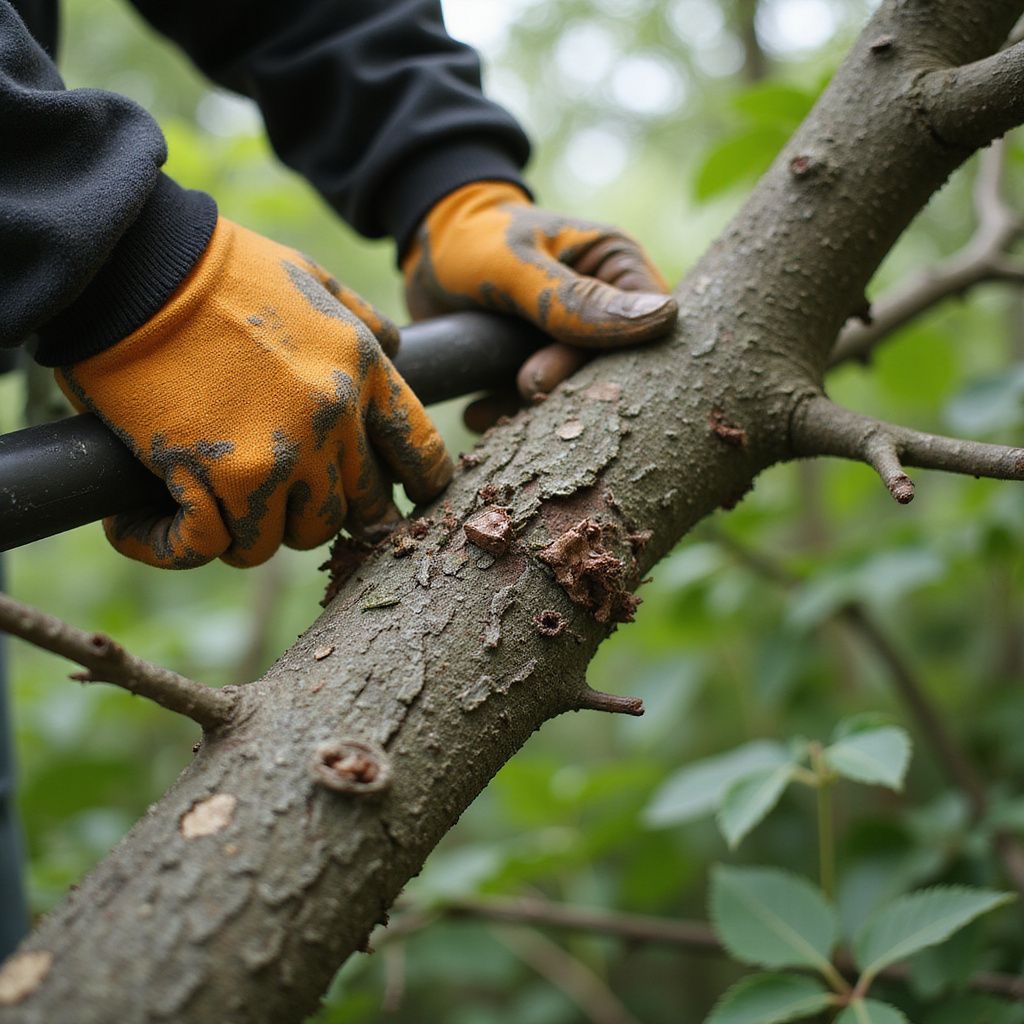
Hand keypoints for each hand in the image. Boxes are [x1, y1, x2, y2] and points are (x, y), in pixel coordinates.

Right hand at [56, 218, 452, 568]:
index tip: (404, 501)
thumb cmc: (220, 269)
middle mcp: (332, 422)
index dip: (418, 486)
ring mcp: (278, 455)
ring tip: (215, 508)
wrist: (138, 266)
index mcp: (362, 373)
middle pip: (354, 511)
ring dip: (252, 531)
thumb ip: (362, 317)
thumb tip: (396, 346)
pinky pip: (209, 547)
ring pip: (286, 539)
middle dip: (323, 513)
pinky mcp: (216, 476)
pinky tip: (143, 526)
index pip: (420, 454)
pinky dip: (173, 545)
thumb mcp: (312, 278)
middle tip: (281, 503)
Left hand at [402, 181, 677, 406]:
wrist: (425, 250)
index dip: (610, 365)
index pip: (645, 331)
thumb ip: (575, 298)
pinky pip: (540, 403)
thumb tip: (663, 319)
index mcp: (618, 267)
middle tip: (521, 388)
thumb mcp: (517, 264)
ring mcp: (573, 343)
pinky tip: (477, 413)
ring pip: (574, 394)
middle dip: (568, 392)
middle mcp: (607, 309)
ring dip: (534, 412)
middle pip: (612, 371)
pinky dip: (509, 413)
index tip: (548, 376)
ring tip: (489, 412)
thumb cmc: (474, 238)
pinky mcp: (541, 366)